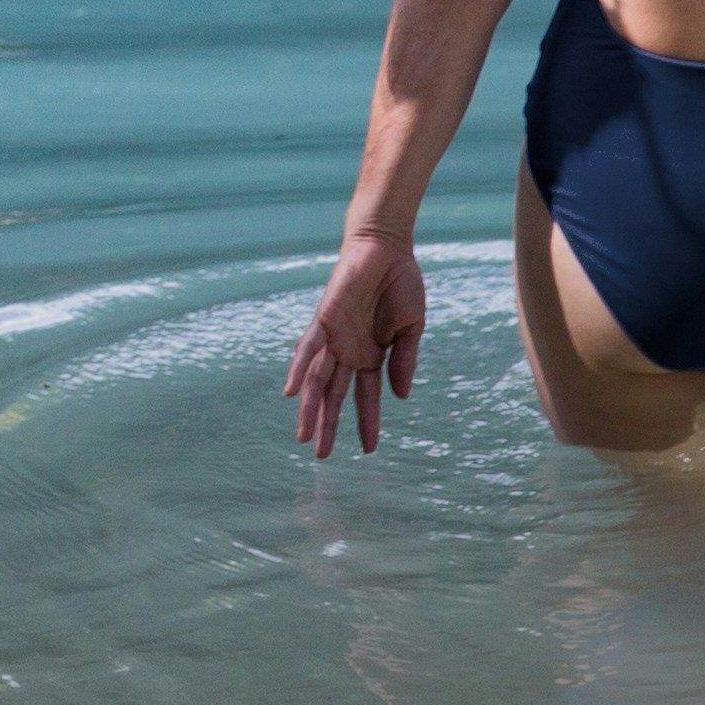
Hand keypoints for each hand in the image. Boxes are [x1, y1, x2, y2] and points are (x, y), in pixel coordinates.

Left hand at [283, 231, 428, 457]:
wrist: (387, 248)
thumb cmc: (401, 285)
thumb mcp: (412, 329)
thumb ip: (404, 361)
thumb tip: (400, 397)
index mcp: (371, 355)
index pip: (366, 397)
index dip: (367, 423)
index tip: (368, 450)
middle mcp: (349, 350)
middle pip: (335, 395)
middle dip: (329, 425)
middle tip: (320, 456)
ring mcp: (335, 336)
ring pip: (318, 379)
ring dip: (311, 407)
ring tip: (304, 437)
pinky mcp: (325, 317)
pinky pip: (309, 347)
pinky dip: (300, 368)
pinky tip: (292, 391)